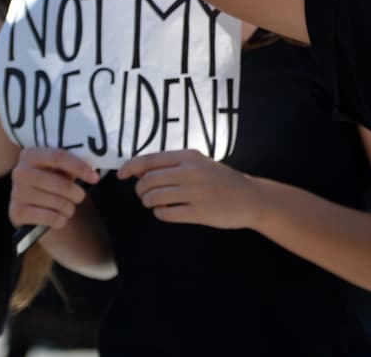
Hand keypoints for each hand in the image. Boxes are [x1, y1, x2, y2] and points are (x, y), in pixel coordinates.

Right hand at [9, 147, 98, 230]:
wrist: (32, 206)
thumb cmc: (52, 181)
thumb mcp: (60, 170)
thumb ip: (73, 165)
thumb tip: (91, 171)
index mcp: (30, 154)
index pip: (59, 157)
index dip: (80, 167)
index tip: (95, 178)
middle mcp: (20, 172)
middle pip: (60, 183)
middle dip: (77, 193)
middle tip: (80, 197)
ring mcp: (16, 193)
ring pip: (57, 203)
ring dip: (69, 208)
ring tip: (67, 207)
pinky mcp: (16, 212)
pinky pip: (50, 217)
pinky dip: (60, 220)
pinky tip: (59, 217)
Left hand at [118, 150, 260, 229]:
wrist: (250, 197)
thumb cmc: (221, 180)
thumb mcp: (200, 163)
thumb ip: (173, 164)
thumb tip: (138, 170)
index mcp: (190, 156)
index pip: (150, 159)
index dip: (130, 167)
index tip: (120, 175)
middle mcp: (191, 172)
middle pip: (148, 180)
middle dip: (140, 190)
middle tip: (144, 194)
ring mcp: (195, 193)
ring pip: (153, 198)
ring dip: (148, 202)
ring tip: (154, 203)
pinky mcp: (198, 212)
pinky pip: (166, 214)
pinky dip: (160, 213)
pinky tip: (166, 211)